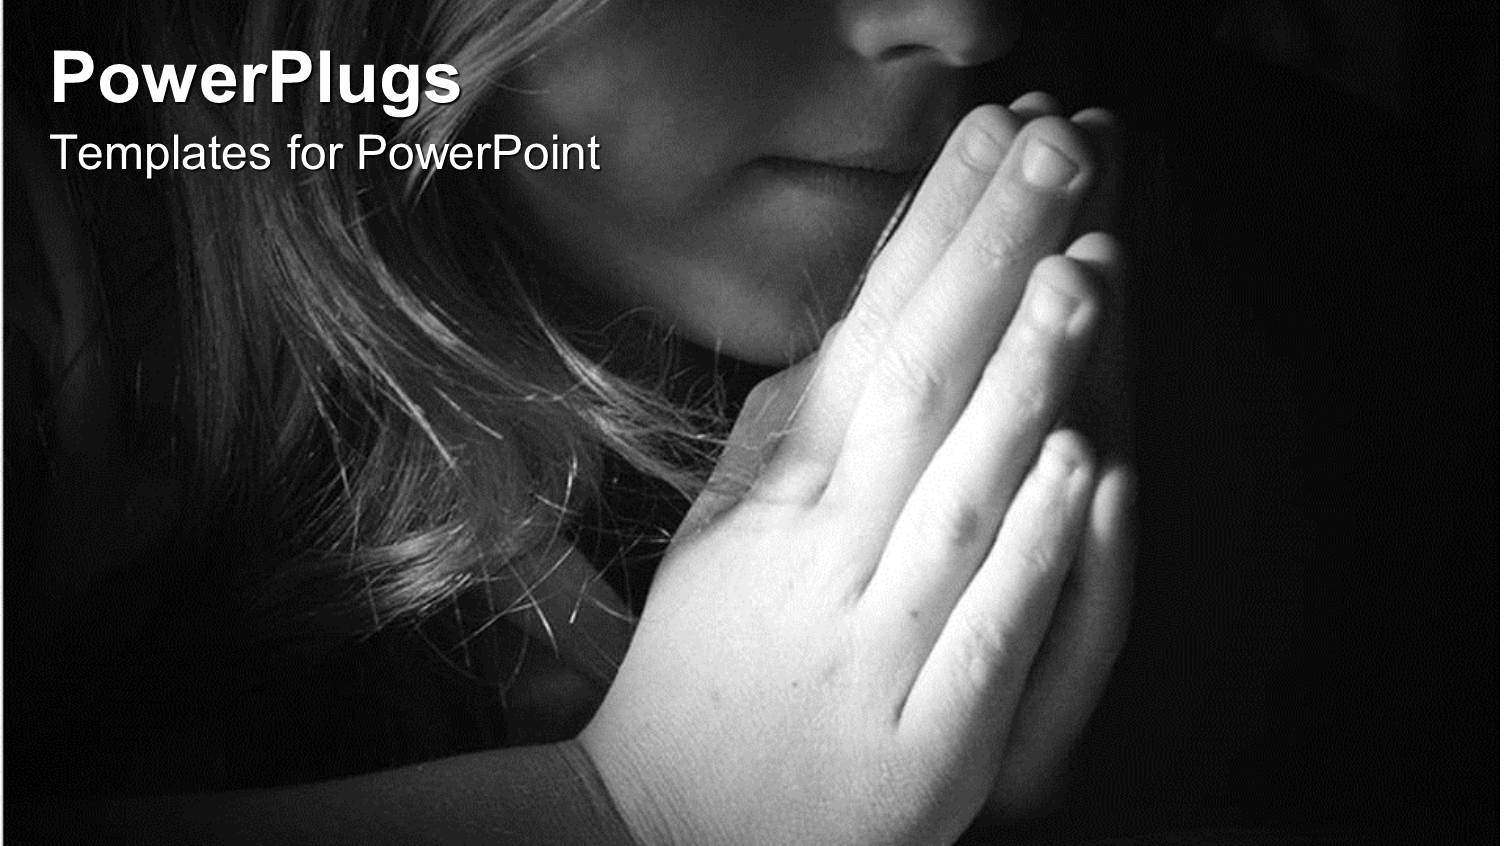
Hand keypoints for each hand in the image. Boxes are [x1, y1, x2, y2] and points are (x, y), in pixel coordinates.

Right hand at [580, 99, 1133, 844]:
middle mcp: (827, 561)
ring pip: (959, 498)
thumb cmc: (704, 672)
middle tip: (1055, 151)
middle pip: (917, 390)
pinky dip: (1036, 551)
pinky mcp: (928, 747)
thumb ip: (782, 433)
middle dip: (989, 262)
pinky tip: (1082, 466)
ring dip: (1023, 382)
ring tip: (1079, 274)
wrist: (671, 835)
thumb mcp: (721, 535)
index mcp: (780, 504)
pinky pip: (990, 636)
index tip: (988, 142)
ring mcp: (877, 651)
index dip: (931, 237)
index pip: (863, 342)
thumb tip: (848, 324)